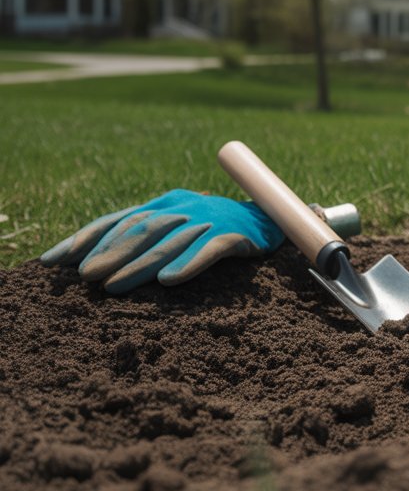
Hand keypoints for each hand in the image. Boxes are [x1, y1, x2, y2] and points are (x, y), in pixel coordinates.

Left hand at [40, 189, 284, 293]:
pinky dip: (189, 264)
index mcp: (166, 203)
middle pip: (141, 229)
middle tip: (84, 277)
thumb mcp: (180, 229)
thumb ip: (146, 239)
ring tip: (114, 286)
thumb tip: (93, 265)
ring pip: (169, 242)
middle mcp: (184, 207)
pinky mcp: (237, 235)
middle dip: (109, 253)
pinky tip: (169, 281)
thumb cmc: (217, 230)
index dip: (85, 237)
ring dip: (138, 264)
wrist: (273, 219)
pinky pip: (210, 250)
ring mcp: (210, 219)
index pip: (119, 218)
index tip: (53, 261)